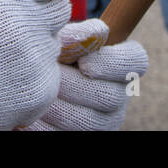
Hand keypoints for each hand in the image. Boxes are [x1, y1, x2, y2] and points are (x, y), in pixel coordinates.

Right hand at [0, 0, 72, 130]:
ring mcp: (38, 60)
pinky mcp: (44, 88)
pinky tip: (6, 72)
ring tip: (2, 48)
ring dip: (37, 38)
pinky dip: (34, 69)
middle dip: (41, 8)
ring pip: (55, 37)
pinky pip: (51, 68)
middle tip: (9, 20)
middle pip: (61, 5)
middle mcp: (28, 25)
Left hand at [22, 19, 148, 130]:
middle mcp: (118, 94)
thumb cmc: (51, 53)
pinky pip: (67, 135)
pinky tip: (33, 115)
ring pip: (89, 121)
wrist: (31, 81)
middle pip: (110, 95)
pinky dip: (47, 126)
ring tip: (37, 95)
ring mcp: (104, 121)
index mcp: (120, 64)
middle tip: (51, 76)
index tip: (84, 62)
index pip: (137, 61)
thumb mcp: (60, 40)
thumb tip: (97, 32)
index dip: (114, 63)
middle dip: (75, 85)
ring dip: (59, 108)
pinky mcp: (87, 135)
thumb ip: (76, 35)